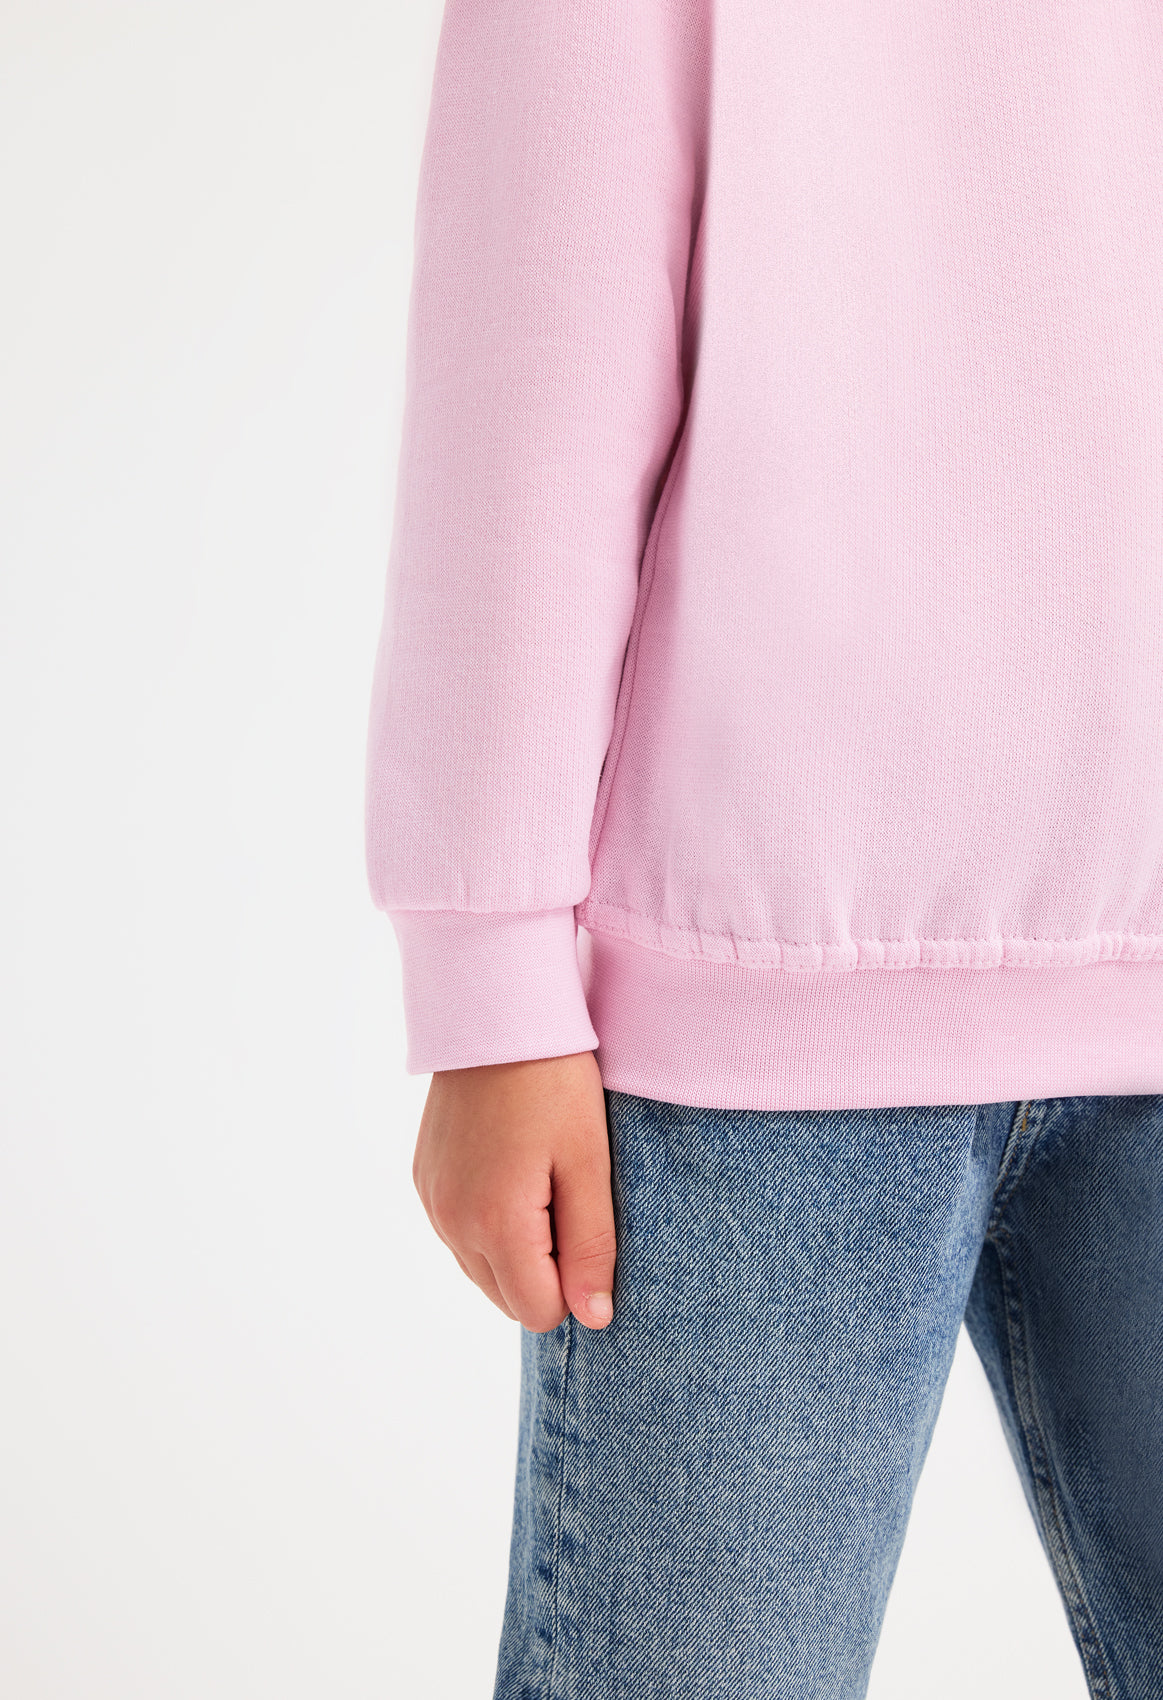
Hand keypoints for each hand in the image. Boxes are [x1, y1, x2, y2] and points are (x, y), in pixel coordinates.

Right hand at [412, 1051, 615, 1332]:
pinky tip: (512, 1169)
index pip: (538, 1312)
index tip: (587, 1224)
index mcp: (495, 1224)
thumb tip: (593, 1319)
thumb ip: (591, 1247)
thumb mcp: (590, 1162)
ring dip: (515, 1247)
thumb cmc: (555, 1083)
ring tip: (541, 1178)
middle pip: (506, 1297)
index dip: (575, 1283)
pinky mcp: (423, 1177)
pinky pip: (458, 1232)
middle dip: (544, 1269)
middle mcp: (451, 1222)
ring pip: (480, 1268)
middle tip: (567, 1197)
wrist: (496, 1014)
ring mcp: (431, 1200)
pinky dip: (487, 1221)